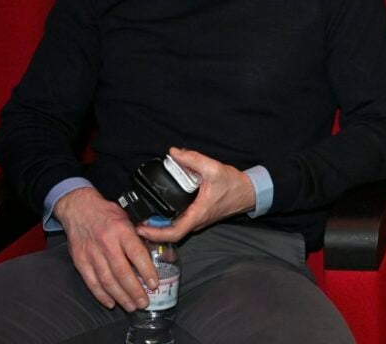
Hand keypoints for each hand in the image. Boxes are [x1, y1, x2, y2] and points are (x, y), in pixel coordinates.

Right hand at [54, 187, 154, 311]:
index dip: (146, 271)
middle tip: (144, 302)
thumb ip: (139, 235)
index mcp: (122, 231)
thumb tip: (155, 252)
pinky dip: (101, 294)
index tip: (154, 284)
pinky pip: (91, 281)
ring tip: (131, 306)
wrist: (78, 207)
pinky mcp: (80, 260)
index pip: (137, 254)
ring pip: (107, 280)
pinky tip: (111, 302)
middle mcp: (106, 243)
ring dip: (120, 296)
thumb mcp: (128, 217)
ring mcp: (92, 253)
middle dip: (134, 290)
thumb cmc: (107, 213)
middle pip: (121, 272)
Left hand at [136, 148, 255, 243]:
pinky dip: (167, 221)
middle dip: (151, 230)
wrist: (249, 192)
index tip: (140, 228)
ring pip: (175, 229)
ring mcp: (198, 220)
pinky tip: (160, 211)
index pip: (173, 233)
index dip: (154, 233)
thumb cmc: (233, 184)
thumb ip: (193, 159)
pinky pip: (180, 223)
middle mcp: (196, 222)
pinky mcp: (200, 216)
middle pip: (170, 234)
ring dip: (158, 226)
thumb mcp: (214, 168)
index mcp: (198, 214)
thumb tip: (172, 152)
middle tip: (135, 221)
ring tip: (144, 216)